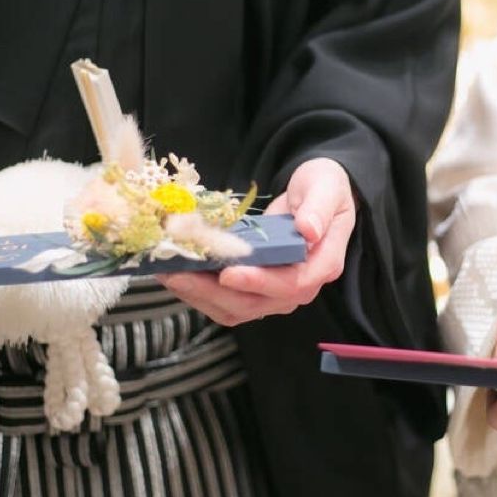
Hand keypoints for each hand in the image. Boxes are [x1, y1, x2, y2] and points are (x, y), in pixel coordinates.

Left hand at [158, 157, 355, 325]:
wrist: (317, 194)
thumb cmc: (324, 188)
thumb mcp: (327, 187)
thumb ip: (319, 208)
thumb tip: (308, 231)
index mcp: (322, 264)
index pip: (291, 284)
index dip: (259, 282)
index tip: (228, 273)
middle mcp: (300, 287)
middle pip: (256, 303)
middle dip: (214, 292)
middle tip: (179, 274)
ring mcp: (276, 293)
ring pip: (236, 309)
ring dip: (200, 296)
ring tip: (169, 274)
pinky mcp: (255, 290)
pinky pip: (226, 301)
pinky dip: (199, 293)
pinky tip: (176, 275)